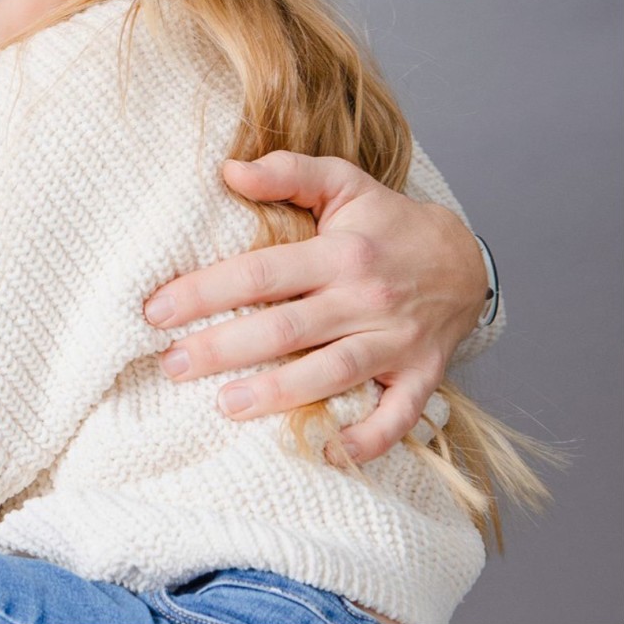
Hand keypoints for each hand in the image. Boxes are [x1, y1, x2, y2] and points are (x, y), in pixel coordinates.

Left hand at [143, 154, 488, 467]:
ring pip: (332, 373)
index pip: (261, 273)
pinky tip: (324, 453)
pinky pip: (396, 417)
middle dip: (223, 349)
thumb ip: (289, 172)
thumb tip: (228, 170)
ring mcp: (396, 341)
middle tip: (171, 365)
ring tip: (225, 406)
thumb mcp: (345, 183)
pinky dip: (365, 440)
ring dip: (278, 394)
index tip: (155, 311)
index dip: (205, 292)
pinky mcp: (421, 376)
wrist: (468, 260)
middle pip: (286, 328)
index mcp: (341, 253)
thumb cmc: (388, 225)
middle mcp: (367, 299)